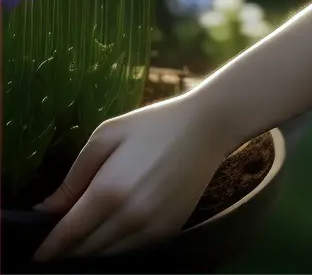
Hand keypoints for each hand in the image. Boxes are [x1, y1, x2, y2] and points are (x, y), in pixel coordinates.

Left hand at [31, 92, 226, 261]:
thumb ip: (74, 175)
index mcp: (108, 190)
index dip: (48, 248)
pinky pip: (130, 252)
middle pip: (85, 250)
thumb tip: (47, 208)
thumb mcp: (106, 136)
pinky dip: (114, 248)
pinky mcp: (167, 233)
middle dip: (66, 251)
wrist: (204, 128)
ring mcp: (150, 229)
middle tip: (55, 244)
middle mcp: (128, 217)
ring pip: (107, 256)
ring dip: (89, 252)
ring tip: (79, 240)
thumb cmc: (151, 125)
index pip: (68, 234)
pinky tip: (109, 233)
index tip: (35, 253)